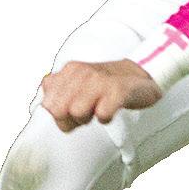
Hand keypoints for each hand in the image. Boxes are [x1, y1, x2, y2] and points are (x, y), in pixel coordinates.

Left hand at [40, 59, 162, 131]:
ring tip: (99, 109)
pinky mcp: (119, 90)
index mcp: (69, 70)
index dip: (60, 115)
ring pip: (78, 113)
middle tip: (86, 113)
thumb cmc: (105, 86)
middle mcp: (82, 72)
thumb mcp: (77, 85)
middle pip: (59, 110)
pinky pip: (102, 114)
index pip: (48, 104)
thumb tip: (49, 108)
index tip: (73, 111)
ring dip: (89, 118)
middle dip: (71, 119)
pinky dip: (106, 118)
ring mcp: (101, 80)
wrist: (140, 77)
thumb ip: (57, 95)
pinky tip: (111, 110)